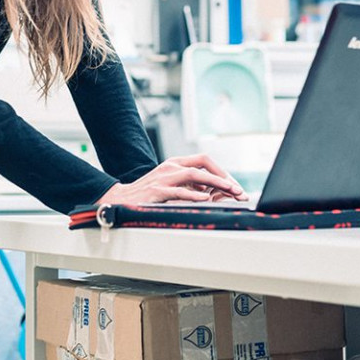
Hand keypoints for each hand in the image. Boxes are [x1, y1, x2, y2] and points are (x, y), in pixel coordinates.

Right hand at [97, 154, 245, 204]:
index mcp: (175, 163)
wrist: (121, 199)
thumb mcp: (172, 185)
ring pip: (194, 175)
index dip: (222, 171)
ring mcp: (164, 177)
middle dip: (224, 177)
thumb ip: (190, 186)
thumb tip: (212, 192)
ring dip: (215, 182)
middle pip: (203, 164)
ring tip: (229, 191)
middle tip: (238, 190)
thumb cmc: (148, 194)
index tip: (234, 186)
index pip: (204, 160)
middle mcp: (171, 166)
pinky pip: (178, 191)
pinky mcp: (157, 191)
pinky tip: (205, 199)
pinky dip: (193, 195)